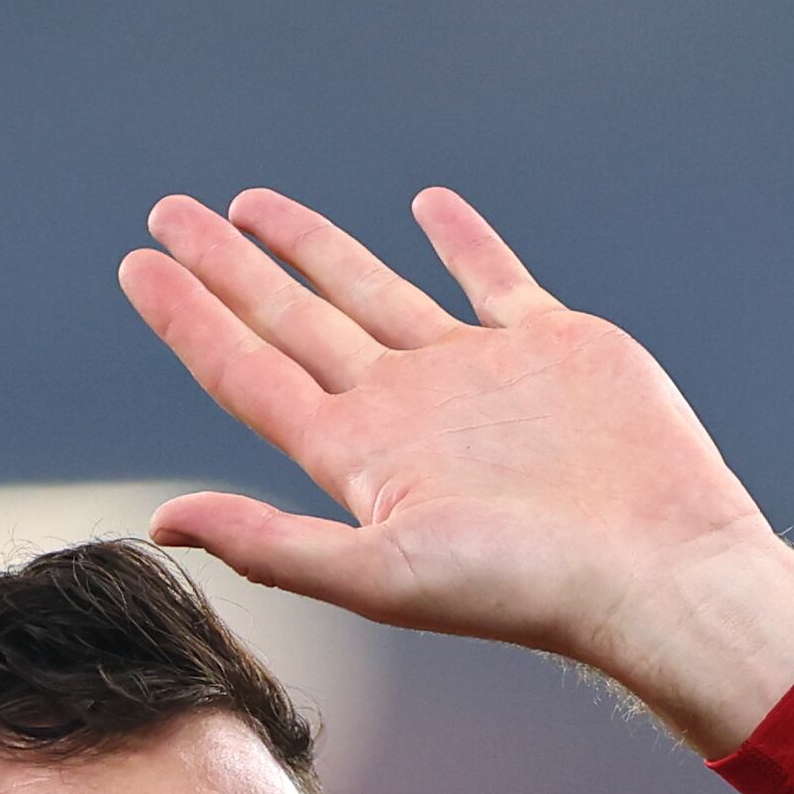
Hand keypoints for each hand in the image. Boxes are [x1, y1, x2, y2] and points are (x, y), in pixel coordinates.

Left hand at [119, 189, 793, 753]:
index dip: (189, 319)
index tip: (136, 267)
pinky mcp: (550, 344)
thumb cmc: (524, 589)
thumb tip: (158, 521)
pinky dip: (461, 239)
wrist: (656, 568)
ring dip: (313, 247)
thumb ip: (269, 543)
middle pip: (292, 321)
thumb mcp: (379, 574)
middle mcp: (405, 409)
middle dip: (228, 269)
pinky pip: (491, 277)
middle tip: (166, 216)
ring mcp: (475, 374)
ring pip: (373, 290)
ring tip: (250, 205)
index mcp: (359, 457)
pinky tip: (427, 205)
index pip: (249, 372)